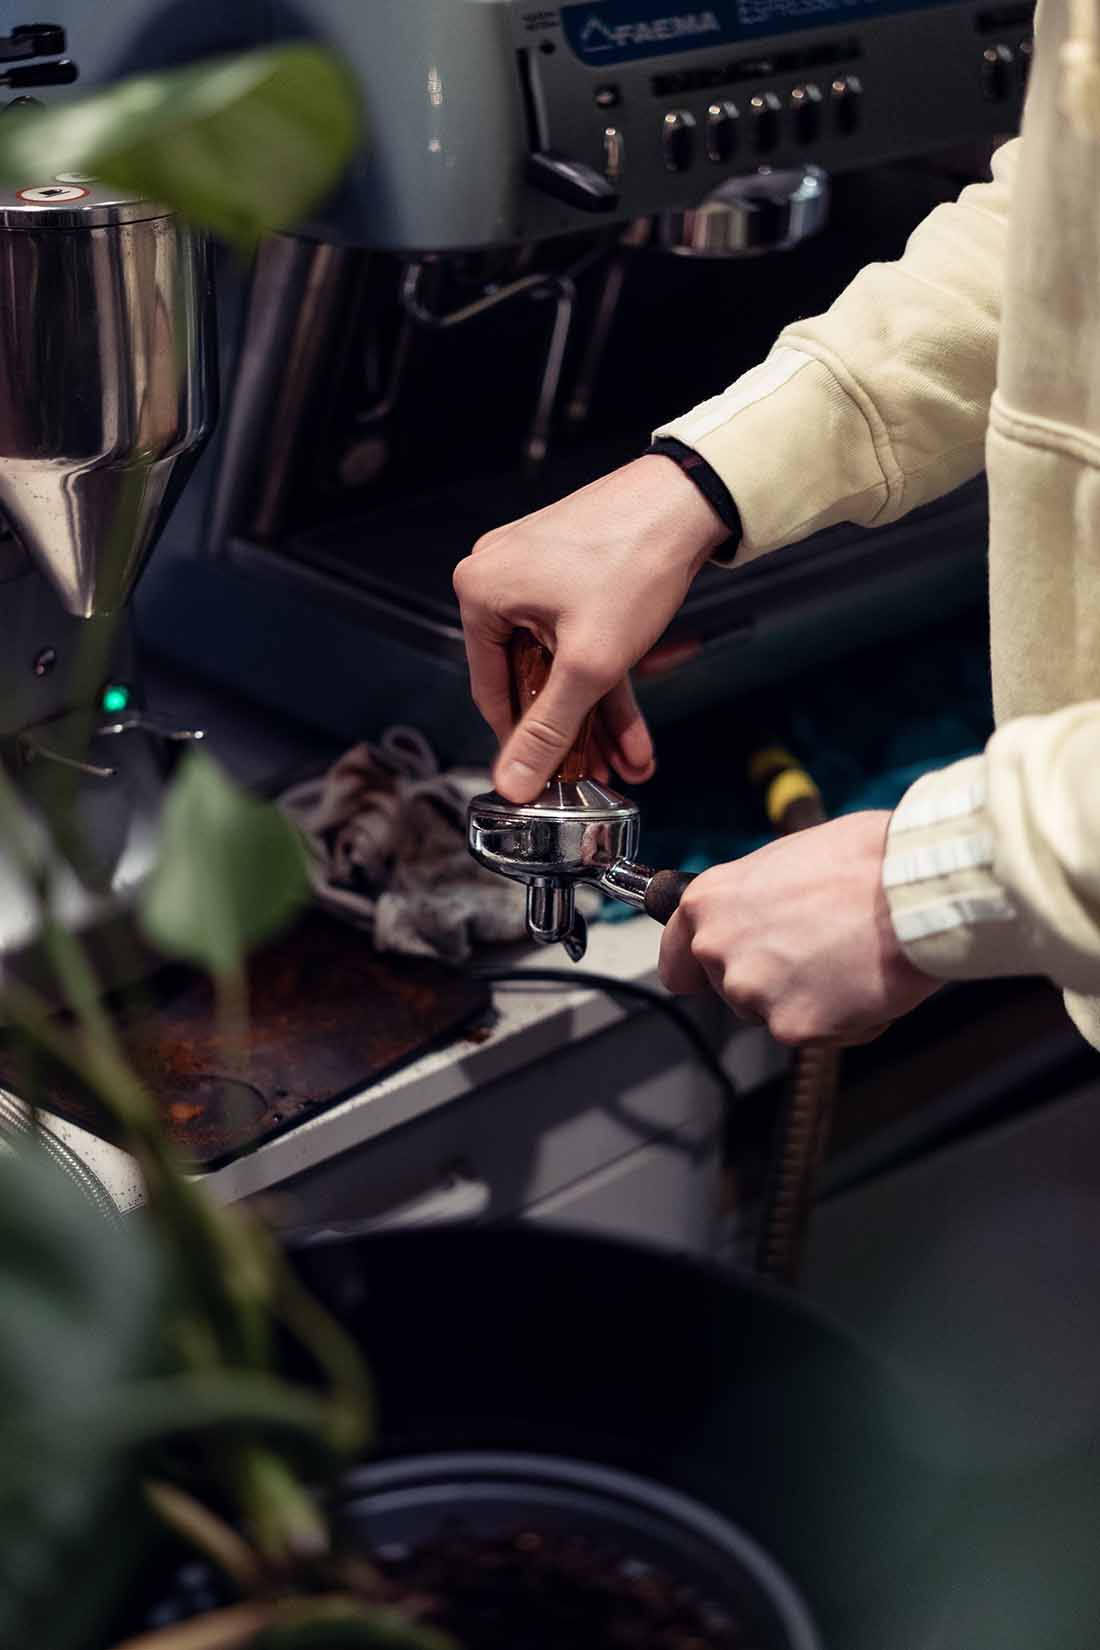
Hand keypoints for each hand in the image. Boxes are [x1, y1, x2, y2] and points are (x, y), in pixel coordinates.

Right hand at [453, 456, 727, 802]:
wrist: (690, 499)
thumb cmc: (635, 560)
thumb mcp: (588, 664)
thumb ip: (549, 728)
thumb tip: (514, 782)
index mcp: (481, 593)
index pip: (491, 692)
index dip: (524, 742)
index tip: (546, 778)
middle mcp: (499, 577)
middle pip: (531, 679)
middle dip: (574, 730)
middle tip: (598, 772)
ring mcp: (535, 571)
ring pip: (562, 662)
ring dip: (597, 710)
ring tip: (627, 756)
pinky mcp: (570, 570)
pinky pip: (579, 637)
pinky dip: (606, 675)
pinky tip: (632, 721)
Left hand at [659, 812, 939, 1044]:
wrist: (912, 889)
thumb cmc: (863, 861)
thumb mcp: (787, 861)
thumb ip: (755, 899)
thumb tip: (761, 914)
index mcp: (709, 903)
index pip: (676, 959)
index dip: (696, 968)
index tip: (708, 976)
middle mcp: (718, 949)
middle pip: (733, 989)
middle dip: (771, 979)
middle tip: (821, 949)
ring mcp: (754, 992)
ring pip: (776, 1013)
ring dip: (809, 999)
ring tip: (851, 958)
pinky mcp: (794, 1026)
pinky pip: (820, 1034)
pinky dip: (846, 1020)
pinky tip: (867, 982)